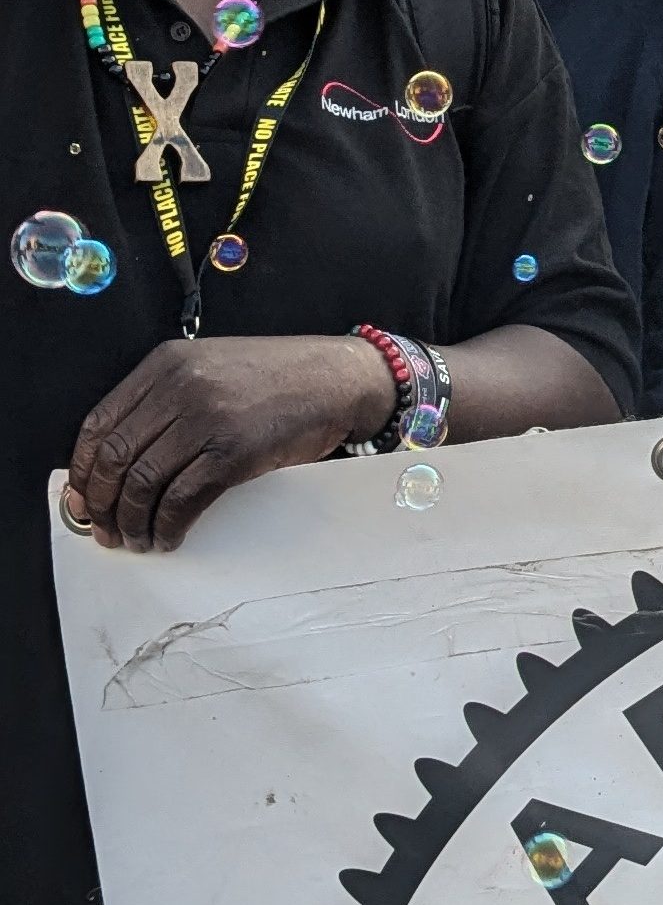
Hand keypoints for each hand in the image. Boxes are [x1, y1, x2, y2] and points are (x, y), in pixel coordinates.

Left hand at [65, 336, 394, 551]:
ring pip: (143, 482)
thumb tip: (122, 460)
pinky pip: (182, 498)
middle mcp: (180, 388)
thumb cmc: (280, 378)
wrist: (338, 379)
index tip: (83, 499)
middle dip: (101, 503)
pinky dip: (168, 525)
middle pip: (114, 457)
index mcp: (166, 364)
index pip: (99, 424)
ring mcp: (207, 419)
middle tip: (104, 530)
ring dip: (133, 521)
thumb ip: (168, 399)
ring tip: (137, 540)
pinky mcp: (234, 451)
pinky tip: (169, 537)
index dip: (82, 470)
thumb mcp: (212, 368)